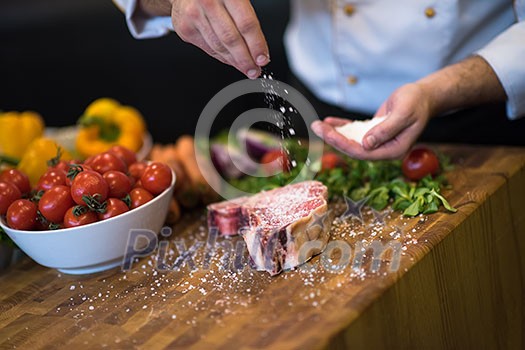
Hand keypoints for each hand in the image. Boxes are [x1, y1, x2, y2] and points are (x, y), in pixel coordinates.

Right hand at [168, 0, 269, 77]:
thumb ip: (246, 17)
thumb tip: (258, 47)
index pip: (246, 24)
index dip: (256, 44)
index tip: (262, 58)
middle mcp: (208, 2)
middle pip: (231, 39)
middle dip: (246, 59)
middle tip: (254, 70)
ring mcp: (194, 15)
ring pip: (219, 47)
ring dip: (234, 61)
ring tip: (245, 67)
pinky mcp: (185, 28)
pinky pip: (208, 49)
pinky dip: (222, 57)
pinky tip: (230, 60)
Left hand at [311, 83, 431, 159]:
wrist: (423, 96)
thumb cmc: (416, 103)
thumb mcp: (403, 113)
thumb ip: (386, 129)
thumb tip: (366, 144)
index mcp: (392, 150)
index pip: (363, 152)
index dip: (343, 144)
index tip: (328, 134)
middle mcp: (383, 150)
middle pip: (353, 148)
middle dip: (333, 139)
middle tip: (315, 127)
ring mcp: (377, 142)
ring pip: (350, 141)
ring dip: (333, 134)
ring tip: (316, 125)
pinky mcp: (372, 133)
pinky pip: (353, 132)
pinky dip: (340, 127)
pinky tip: (328, 122)